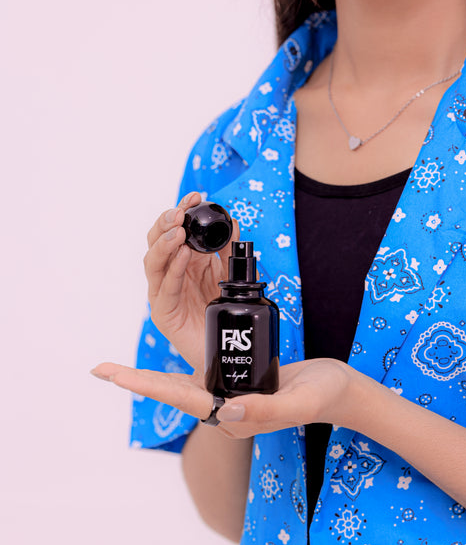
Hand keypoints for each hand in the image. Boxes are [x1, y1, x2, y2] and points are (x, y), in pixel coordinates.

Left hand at [90, 357, 354, 438]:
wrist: (339, 391)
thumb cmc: (322, 395)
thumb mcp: (297, 399)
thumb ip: (264, 408)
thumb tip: (224, 411)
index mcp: (234, 414)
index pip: (181, 398)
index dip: (146, 385)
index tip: (113, 375)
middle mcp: (226, 408)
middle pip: (173, 393)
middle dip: (137, 382)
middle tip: (101, 369)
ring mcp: (232, 396)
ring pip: (184, 386)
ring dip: (154, 377)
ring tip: (122, 369)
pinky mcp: (240, 381)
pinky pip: (204, 374)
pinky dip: (181, 367)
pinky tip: (167, 362)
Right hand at [144, 191, 238, 370]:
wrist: (226, 349)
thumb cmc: (223, 312)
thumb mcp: (230, 274)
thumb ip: (229, 250)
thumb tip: (233, 222)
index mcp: (183, 262)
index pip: (174, 230)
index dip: (181, 211)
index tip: (195, 196)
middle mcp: (169, 275)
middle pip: (156, 242)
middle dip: (166, 223)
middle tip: (180, 212)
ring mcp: (164, 294)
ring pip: (153, 262)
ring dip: (165, 244)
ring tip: (180, 232)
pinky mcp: (163, 314)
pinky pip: (166, 288)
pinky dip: (174, 269)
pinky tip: (183, 256)